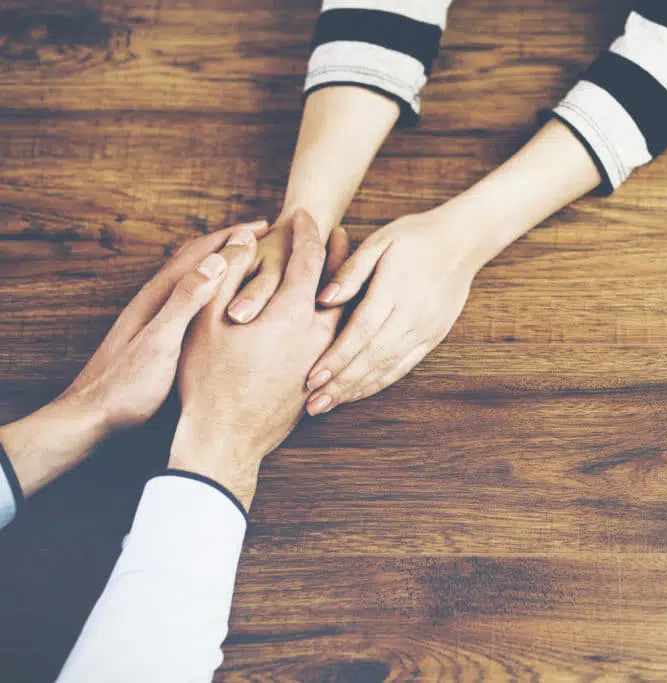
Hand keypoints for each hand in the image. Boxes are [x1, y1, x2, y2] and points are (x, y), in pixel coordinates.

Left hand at [0, 220, 268, 496]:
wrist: (90, 419)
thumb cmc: (126, 387)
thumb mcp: (161, 342)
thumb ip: (186, 301)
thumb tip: (218, 261)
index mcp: (159, 296)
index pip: (200, 252)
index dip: (233, 236)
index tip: (265, 227)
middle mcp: (156, 300)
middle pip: (197, 259)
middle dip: (230, 244)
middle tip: (265, 238)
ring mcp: (155, 318)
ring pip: (195, 280)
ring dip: (224, 266)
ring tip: (253, 265)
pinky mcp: (158, 336)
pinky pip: (193, 301)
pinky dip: (215, 291)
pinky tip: (225, 305)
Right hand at [169, 210, 348, 508]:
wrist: (226, 439)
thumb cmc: (207, 379)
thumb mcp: (206, 320)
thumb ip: (225, 274)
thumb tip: (242, 238)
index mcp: (291, 313)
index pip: (310, 258)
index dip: (306, 231)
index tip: (304, 215)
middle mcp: (317, 334)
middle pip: (340, 284)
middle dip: (339, 255)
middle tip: (341, 233)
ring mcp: (323, 358)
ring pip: (344, 314)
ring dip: (342, 287)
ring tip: (340, 271)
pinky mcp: (321, 378)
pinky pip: (339, 338)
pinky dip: (340, 318)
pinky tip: (332, 315)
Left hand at [305, 206, 484, 414]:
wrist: (463, 240)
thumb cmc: (414, 236)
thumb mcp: (380, 241)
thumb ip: (350, 270)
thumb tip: (322, 299)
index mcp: (396, 289)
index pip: (361, 331)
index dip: (336, 357)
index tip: (312, 378)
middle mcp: (413, 315)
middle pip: (373, 357)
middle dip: (342, 383)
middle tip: (314, 404)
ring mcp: (427, 329)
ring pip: (389, 367)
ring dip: (358, 389)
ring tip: (330, 404)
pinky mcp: (434, 336)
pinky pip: (404, 365)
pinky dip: (380, 381)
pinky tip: (359, 391)